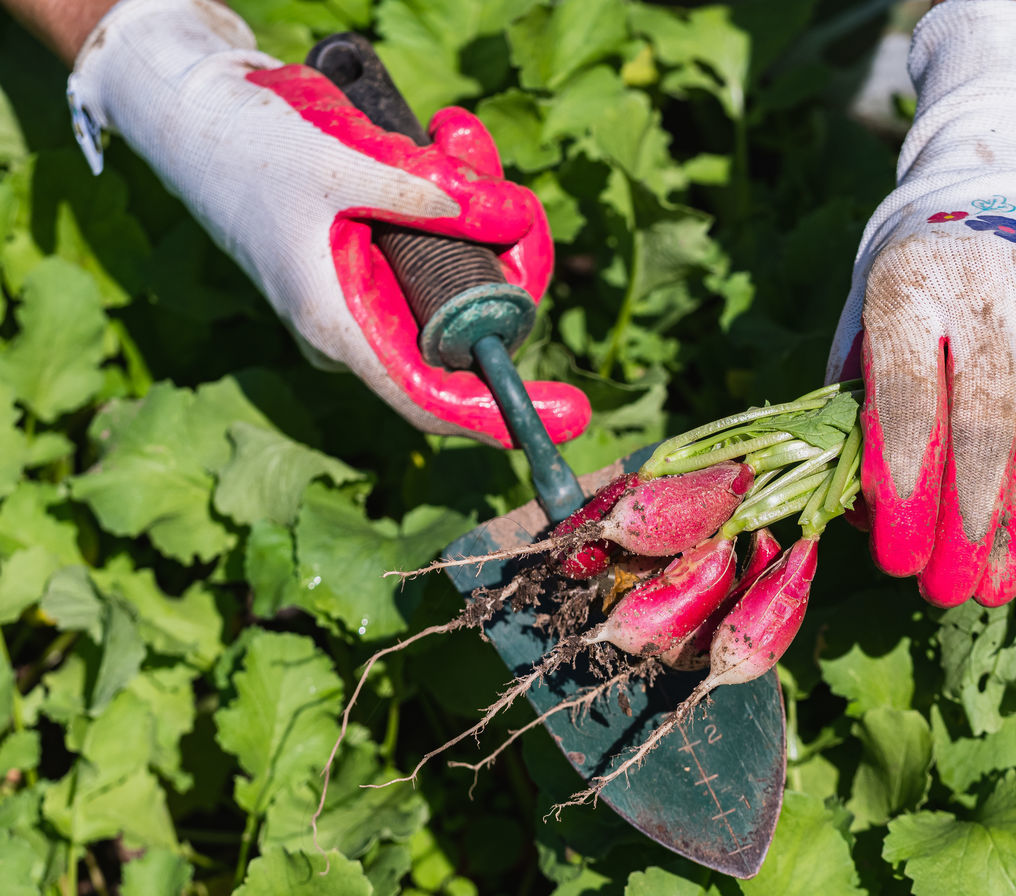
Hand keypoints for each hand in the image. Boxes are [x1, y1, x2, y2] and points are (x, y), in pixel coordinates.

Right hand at [67, 0, 589, 446]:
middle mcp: (363, 321)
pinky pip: (443, 240)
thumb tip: (515, 219)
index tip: (571, 415)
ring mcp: (373, 290)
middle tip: (515, 201)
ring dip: (483, 210)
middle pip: (470, 327)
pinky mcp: (379, 253)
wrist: (195, 111)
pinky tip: (448, 134)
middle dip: (510, 266)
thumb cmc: (248, 146)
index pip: (433, 397)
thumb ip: (432, 194)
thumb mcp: (344, 165)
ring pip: (464, 276)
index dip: (504, 415)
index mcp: (342, 326)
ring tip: (457, 132)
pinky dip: (458, 192)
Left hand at [826, 0, 1015, 606]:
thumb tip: (852, 498)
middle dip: (968, 520)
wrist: (1006, 169)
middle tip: (953, 590)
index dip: (903, 486)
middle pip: (983, 425)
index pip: (906, 401)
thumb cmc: (916, 259)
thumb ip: (857, 388)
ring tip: (1006, 580)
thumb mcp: (866, 302)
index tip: (895, 556)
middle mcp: (986, 290)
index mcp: (907, 286)